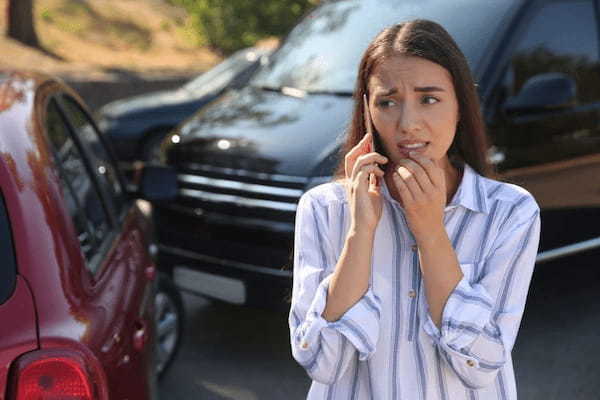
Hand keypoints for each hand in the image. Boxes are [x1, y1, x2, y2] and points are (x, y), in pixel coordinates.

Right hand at [343, 96, 387, 232]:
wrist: (365, 227)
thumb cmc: (370, 213)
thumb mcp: (374, 194)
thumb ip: (374, 183)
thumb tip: (379, 175)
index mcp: (354, 181)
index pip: (353, 159)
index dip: (360, 148)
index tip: (369, 140)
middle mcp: (351, 180)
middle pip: (351, 156)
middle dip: (361, 145)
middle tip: (370, 137)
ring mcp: (353, 184)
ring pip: (358, 161)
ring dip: (372, 156)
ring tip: (383, 160)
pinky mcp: (358, 188)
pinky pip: (363, 171)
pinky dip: (373, 168)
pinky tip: (381, 173)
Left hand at [391, 152, 445, 242]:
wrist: (430, 230)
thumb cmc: (433, 210)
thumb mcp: (440, 194)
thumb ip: (436, 178)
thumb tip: (430, 159)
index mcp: (440, 187)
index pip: (431, 166)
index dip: (420, 157)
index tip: (412, 154)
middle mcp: (432, 192)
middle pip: (418, 169)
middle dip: (408, 161)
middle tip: (402, 160)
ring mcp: (422, 199)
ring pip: (409, 177)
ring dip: (401, 169)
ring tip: (397, 167)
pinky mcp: (411, 206)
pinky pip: (402, 187)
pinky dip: (397, 179)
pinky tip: (394, 176)